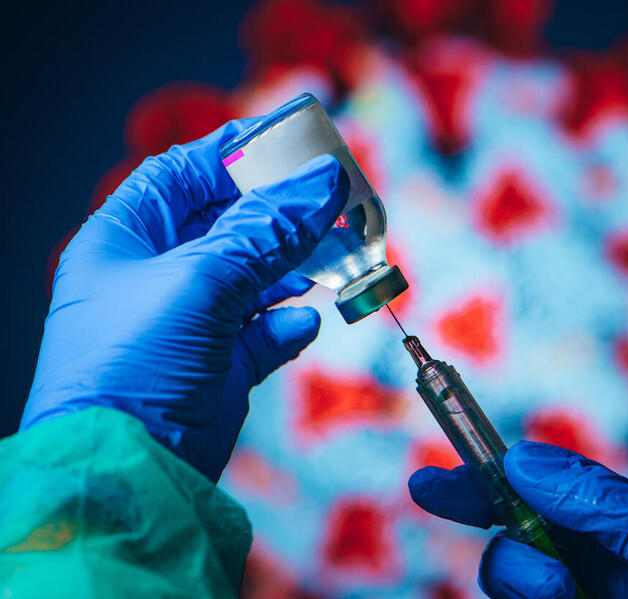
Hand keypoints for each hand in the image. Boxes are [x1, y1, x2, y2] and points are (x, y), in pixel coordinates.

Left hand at [21, 120, 348, 481]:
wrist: (128, 475)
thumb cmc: (135, 364)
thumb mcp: (200, 281)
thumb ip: (266, 230)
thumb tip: (323, 182)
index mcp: (126, 240)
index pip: (182, 175)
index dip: (234, 154)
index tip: (289, 143)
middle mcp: (156, 276)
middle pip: (230, 224)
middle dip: (282, 213)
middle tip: (336, 200)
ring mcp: (191, 323)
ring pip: (256, 277)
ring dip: (297, 266)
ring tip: (341, 253)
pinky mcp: (220, 366)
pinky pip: (265, 331)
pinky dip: (289, 323)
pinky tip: (305, 320)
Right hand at [409, 441, 627, 598]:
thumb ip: (599, 498)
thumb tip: (523, 459)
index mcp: (617, 541)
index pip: (541, 497)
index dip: (489, 477)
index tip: (441, 472)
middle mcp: (586, 577)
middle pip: (509, 533)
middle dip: (476, 507)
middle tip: (431, 489)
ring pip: (503, 579)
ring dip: (522, 573)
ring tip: (566, 592)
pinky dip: (522, 593)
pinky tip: (557, 597)